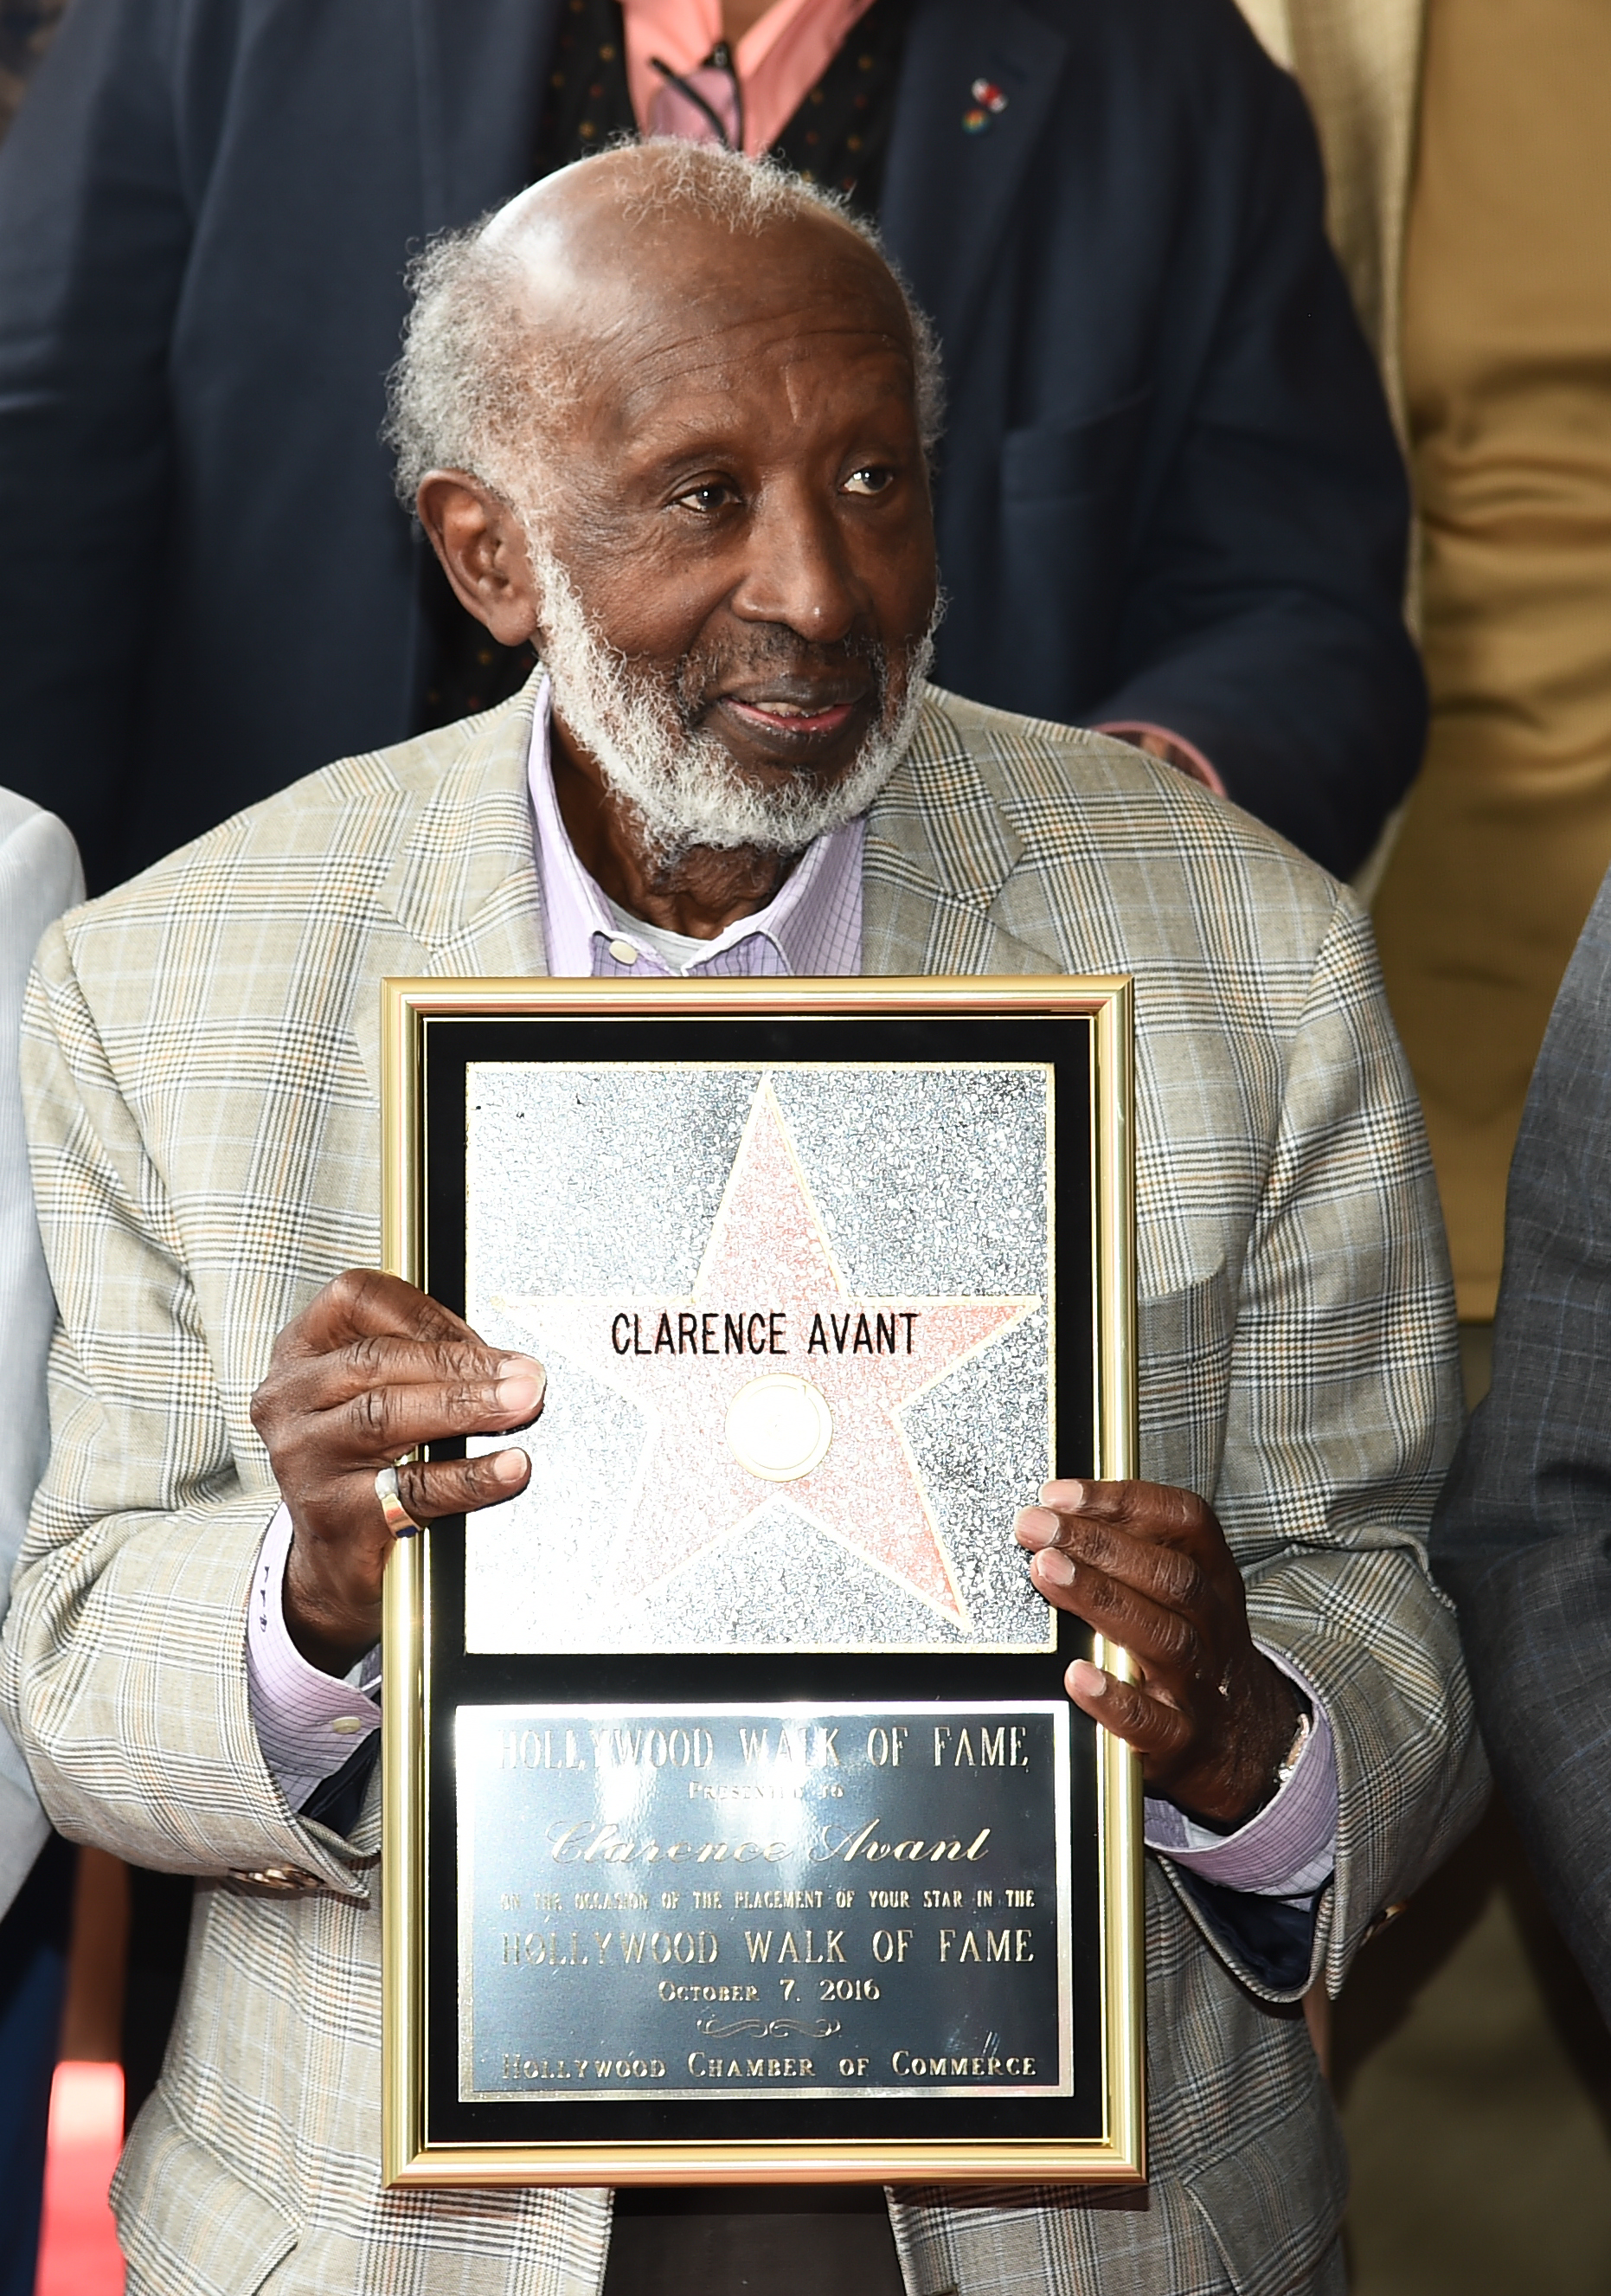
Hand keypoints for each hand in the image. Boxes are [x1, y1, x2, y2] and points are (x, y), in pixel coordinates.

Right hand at [249, 1269, 542, 1674]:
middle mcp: (288, 1400)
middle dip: (462, 1363)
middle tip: (525, 1374)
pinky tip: (510, 1467)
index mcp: (299, 1353)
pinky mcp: (334, 1515)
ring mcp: (304, 1458)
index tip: (483, 1335)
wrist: (334, 1561)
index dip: (427, 1312)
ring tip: (522, 1405)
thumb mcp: (370, 1395)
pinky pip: (413, 1487)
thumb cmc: (361, 1461)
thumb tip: (506, 1360)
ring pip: (387, 1416)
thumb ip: (422, 1361)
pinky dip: (470, 1475)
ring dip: (467, 1406)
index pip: (357, 1299)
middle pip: (378, 1360)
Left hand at [1015, 1479, 1301, 1826]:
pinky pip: (1150, 1721)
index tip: (1060, 1494)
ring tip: (1046, 1571)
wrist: (1245, 1743)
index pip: (1185, 1523)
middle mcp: (1212, 1626)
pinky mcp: (1180, 1740)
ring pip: (1163, 1637)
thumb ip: (1135, 1553)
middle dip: (1098, 1544)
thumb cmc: (1192, 1652)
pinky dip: (1113, 1698)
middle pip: (1170, 1576)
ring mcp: (1199, 1685)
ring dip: (1101, 1599)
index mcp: (1213, 1579)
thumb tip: (1054, 1512)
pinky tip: (1076, 1674)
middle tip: (1036, 1527)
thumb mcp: (1185, 1596)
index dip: (1125, 1501)